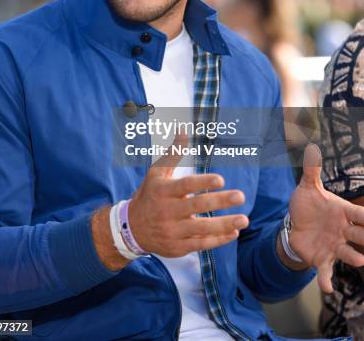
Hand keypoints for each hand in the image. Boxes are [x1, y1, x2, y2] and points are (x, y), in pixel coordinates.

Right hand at [128, 133, 248, 256]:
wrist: (132, 228)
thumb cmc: (150, 194)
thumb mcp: (157, 172)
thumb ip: (174, 153)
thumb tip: (184, 129)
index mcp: (163, 190)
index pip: (185, 186)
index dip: (203, 183)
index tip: (221, 180)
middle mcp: (167, 211)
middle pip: (197, 206)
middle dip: (220, 201)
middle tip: (240, 196)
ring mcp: (173, 231)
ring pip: (202, 228)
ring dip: (225, 224)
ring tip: (244, 219)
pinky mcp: (178, 247)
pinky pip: (201, 244)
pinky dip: (219, 240)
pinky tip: (234, 232)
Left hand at [288, 143, 363, 291]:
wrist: (294, 225)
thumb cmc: (308, 205)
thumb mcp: (308, 187)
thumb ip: (312, 170)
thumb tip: (311, 148)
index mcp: (343, 212)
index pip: (361, 214)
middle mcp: (343, 231)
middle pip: (361, 235)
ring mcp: (335, 246)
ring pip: (349, 253)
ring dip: (355, 256)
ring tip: (360, 260)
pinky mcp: (322, 259)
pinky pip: (327, 272)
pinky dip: (327, 280)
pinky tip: (328, 288)